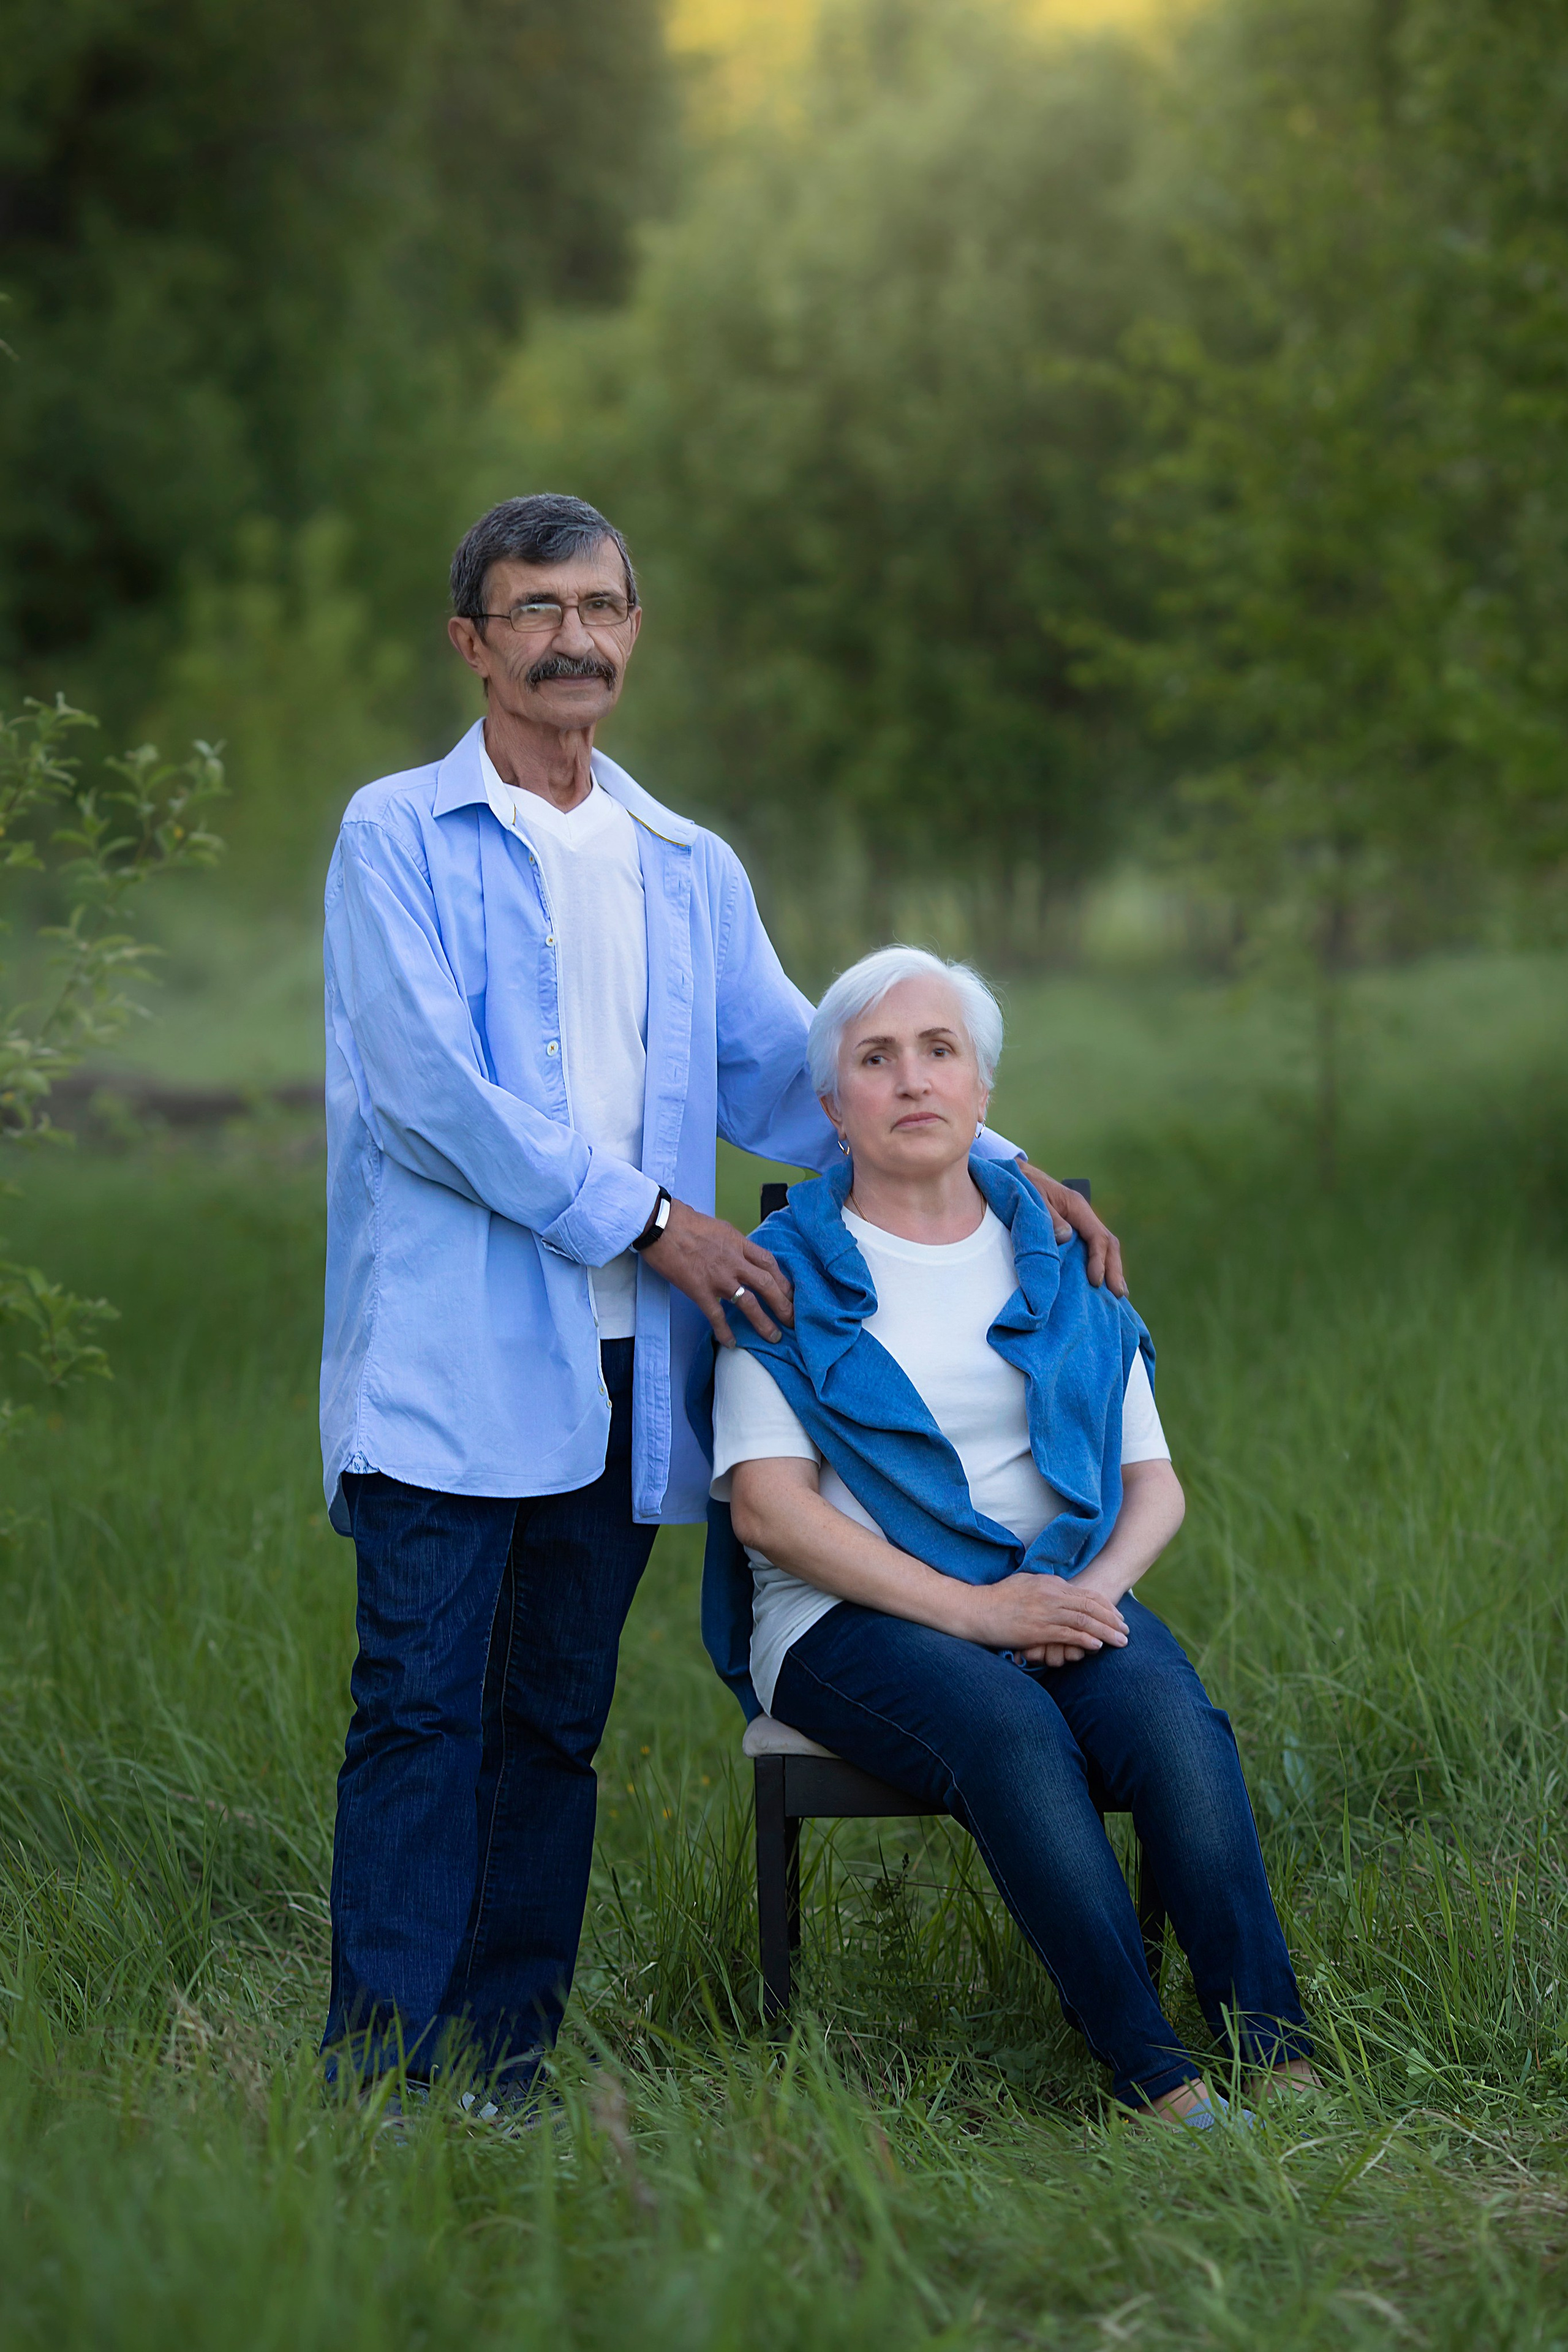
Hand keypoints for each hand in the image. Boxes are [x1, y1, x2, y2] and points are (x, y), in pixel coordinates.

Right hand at [641, 1199, 793, 1346]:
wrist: (659, 1223)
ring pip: (749, 1303)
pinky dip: (725, 1331)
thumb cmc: (683, 1220)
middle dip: (784, 1304)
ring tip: (774, 1337)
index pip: (769, 1262)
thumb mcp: (718, 1227)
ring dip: (764, 1322)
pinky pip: (717, 1315)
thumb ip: (732, 1243)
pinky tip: (731, 1343)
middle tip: (793, 1320)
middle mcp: (734, 1261)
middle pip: (767, 1284)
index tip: (791, 1293)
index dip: (783, 1279)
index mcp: (738, 1243)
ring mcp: (718, 1277)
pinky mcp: (699, 1290)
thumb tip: (739, 1252)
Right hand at [953, 1572, 1127, 1663]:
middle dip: (1112, 1619)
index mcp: (1050, 1584)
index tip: (1117, 1617)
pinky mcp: (1038, 1630)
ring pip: (1085, 1621)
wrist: (975, 1609)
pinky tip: (1097, 1646)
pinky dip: (1086, 1640)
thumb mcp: (1025, 1582)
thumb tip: (1061, 1586)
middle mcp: (1051, 1595)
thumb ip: (1046, 1584)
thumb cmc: (997, 1597)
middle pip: (1091, 1607)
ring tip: (1121, 1641)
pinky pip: (1068, 1635)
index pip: (1086, 1594)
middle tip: (1126, 1631)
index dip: (1106, 1606)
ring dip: (1106, 1632)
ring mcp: (1045, 1612)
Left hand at [1017, 1161, 1126, 1296]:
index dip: (1099, 1259)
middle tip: (1118, 1294)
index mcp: (1077, 1207)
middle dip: (1114, 1269)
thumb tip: (1065, 1237)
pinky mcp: (1072, 1232)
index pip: (1097, 1236)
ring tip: (1117, 1295)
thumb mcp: (1033, 1198)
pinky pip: (1090, 1250)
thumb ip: (1049, 1218)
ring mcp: (1079, 1224)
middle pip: (1108, 1244)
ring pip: (1103, 1248)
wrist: (1016, 1176)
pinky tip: (1101, 1284)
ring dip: (1111, 1270)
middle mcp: (1083, 1216)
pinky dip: (1098, 1266)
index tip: (1095, 1280)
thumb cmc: (1023, 1186)